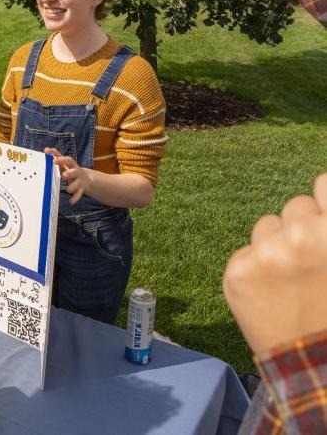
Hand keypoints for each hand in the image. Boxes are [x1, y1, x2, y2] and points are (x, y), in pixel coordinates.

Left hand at [44, 147, 91, 203]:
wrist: (87, 179)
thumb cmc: (71, 169)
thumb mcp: (65, 163)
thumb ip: (56, 155)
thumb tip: (46, 149)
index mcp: (72, 165)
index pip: (68, 160)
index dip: (61, 159)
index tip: (54, 160)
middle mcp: (77, 172)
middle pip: (74, 172)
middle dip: (69, 173)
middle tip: (63, 175)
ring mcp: (80, 181)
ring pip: (77, 184)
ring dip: (72, 187)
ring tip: (68, 190)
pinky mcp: (81, 189)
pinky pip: (79, 194)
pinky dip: (75, 198)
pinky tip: (71, 201)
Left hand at [223, 173, 326, 354]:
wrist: (318, 371)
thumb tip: (321, 203)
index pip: (324, 184)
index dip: (324, 201)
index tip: (322, 216)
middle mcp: (301, 235)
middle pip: (295, 206)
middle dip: (303, 227)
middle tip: (311, 261)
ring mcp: (266, 252)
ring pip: (267, 226)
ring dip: (277, 244)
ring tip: (292, 281)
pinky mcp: (237, 270)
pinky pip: (246, 252)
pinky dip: (255, 268)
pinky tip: (272, 294)